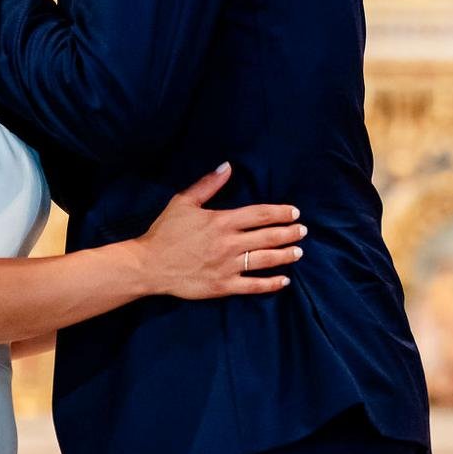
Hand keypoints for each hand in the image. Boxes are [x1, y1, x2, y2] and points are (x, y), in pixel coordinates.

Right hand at [138, 167, 305, 301]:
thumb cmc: (165, 232)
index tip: (294, 212)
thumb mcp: (184, 202)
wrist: (150, 265)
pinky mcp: (223, 286)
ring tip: (298, 252)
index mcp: (222, 221)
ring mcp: (228, 266)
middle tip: (303, 231)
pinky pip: (253, 286)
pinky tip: (284, 280)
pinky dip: (271, 284)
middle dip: (289, 233)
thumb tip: (227, 167)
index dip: (280, 213)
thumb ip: (208, 185)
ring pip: (265, 260)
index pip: (260, 214)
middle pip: (268, 237)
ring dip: (285, 256)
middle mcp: (229, 243)